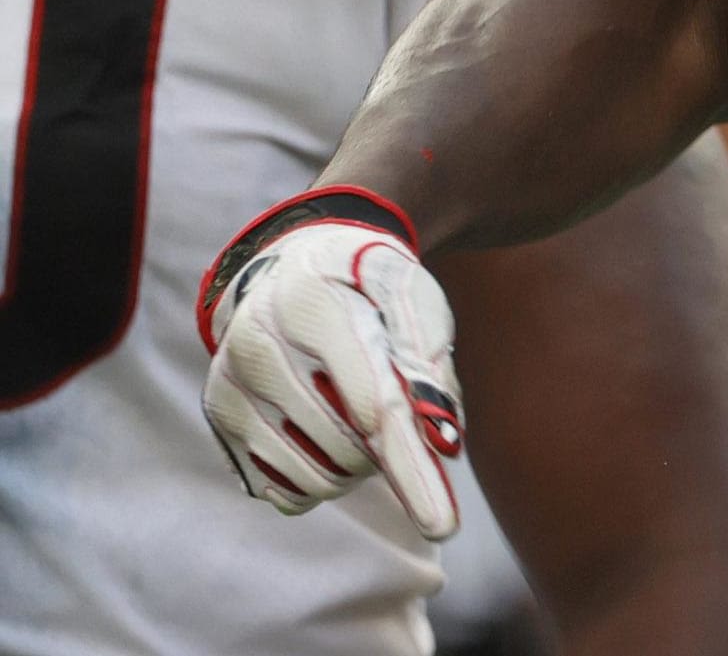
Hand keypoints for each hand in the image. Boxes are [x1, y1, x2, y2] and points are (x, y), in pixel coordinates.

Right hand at [198, 194, 467, 539]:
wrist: (298, 263)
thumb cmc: (372, 288)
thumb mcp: (416, 304)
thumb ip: (433, 370)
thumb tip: (444, 445)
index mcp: (317, 309)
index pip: (374, 408)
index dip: (412, 470)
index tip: (444, 527)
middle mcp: (258, 348)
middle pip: (350, 450)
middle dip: (389, 445)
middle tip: (389, 400)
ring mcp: (230, 388)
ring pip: (315, 479)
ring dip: (356, 466)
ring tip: (356, 413)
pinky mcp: (220, 421)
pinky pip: (283, 491)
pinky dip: (318, 479)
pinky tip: (323, 431)